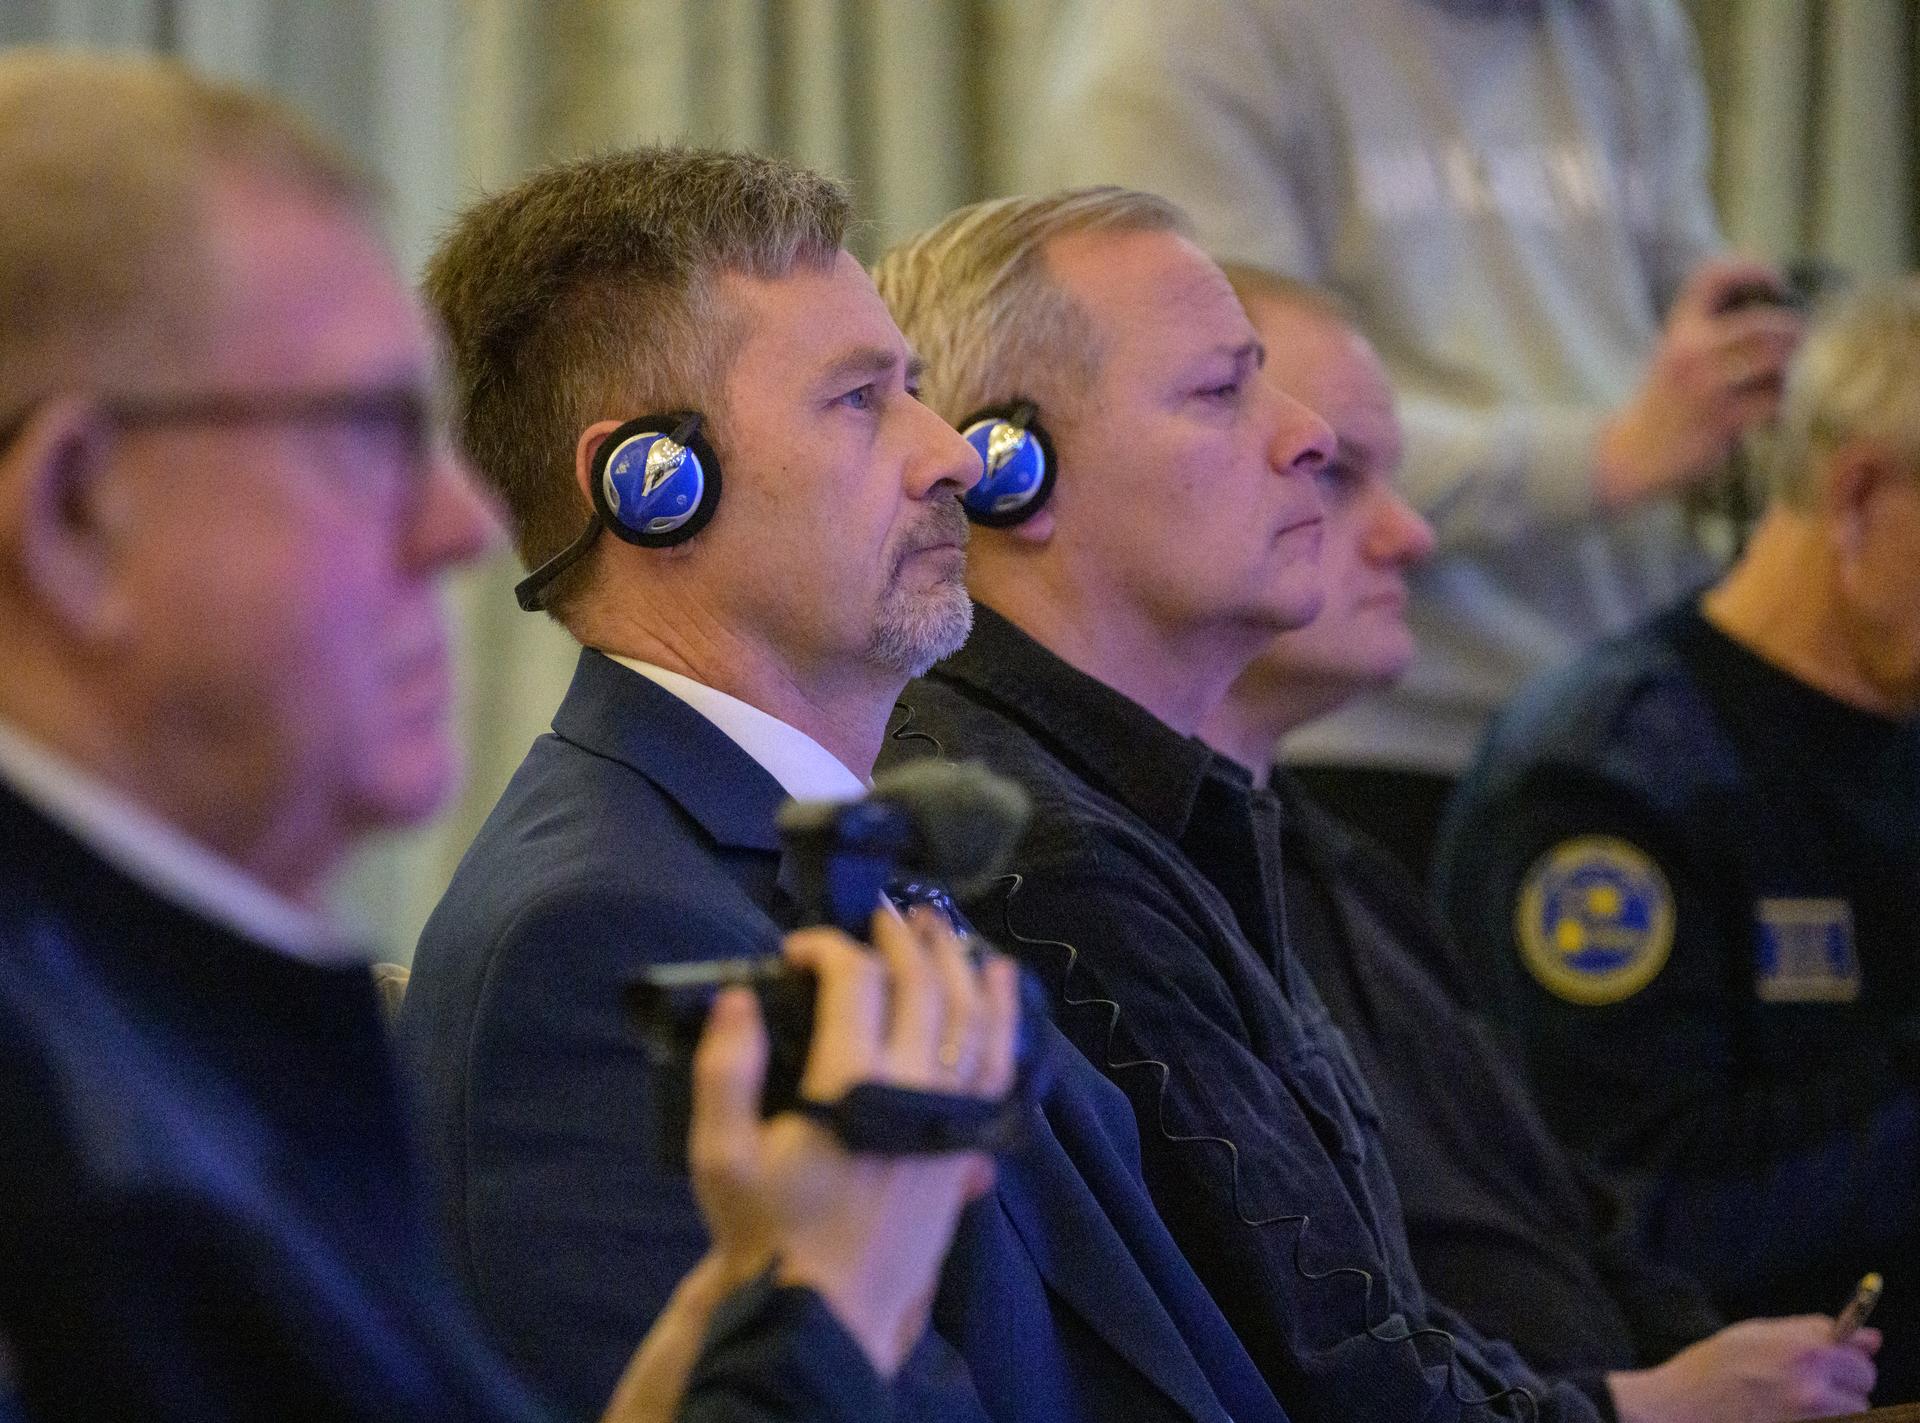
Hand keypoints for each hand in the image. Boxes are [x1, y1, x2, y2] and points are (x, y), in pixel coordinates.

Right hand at [688, 905, 1018, 1375]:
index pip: (855, 981)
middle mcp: (914, 1088)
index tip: (800, 947)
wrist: (825, 1312)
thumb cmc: (768, 1232)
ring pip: (974, 1016)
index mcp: (851, 1083)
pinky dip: (1005, 1015)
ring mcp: (951, 1116)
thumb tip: (737, 996)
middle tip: (885, 915)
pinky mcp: (969, 1143)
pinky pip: (1002, 1065)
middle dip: (903, 938)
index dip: (829, 947)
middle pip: (924, 985)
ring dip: (961, 963)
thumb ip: (726, 1070)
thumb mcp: (721, 1156)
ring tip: (947, 929)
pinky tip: (1002, 985)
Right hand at [1595, 256, 1804, 508]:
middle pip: (1763, 323)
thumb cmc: (1667, 400)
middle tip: (1800, 341)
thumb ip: (1714, 331)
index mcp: (1679, 330)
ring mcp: (1706, 386)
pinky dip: (1781, 401)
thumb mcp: (1676, 355)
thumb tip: (1778, 311)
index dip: (1751, 269)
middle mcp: (1690, 352)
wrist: (1634, 452)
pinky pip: (1773, 399)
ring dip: (1790, 366)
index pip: (1712, 278)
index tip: (1777, 282)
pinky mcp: (1721, 419)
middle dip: (1793, 331)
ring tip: (1785, 375)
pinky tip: (1772, 408)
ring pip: (1775, 359)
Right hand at [1608, 1315, 1879, 1422]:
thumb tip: (1872, 1338)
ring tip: (1797, 1403)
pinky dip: (1822, 1417)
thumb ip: (1813, 1332)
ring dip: (1838, 1407)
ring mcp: (1810, 1416)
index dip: (1843, 1353)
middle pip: (1864, 1380)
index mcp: (1802, 1349)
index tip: (1831, 1359)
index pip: (1855, 1348)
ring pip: (1857, 1410)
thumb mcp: (1758, 1334)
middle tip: (1811, 1383)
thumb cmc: (1714, 1366)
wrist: (1682, 1408)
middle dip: (1846, 1380)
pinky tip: (1790, 1413)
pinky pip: (1836, 1422)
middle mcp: (1814, 1385)